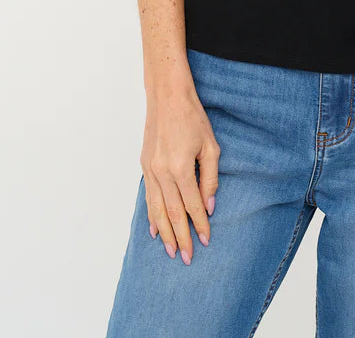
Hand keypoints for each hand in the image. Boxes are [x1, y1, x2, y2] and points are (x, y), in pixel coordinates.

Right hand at [141, 83, 220, 263]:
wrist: (167, 97)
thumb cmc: (193, 117)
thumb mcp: (210, 146)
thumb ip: (210, 177)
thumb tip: (210, 205)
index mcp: (180, 167)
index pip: (192, 205)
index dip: (200, 224)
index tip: (206, 240)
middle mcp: (162, 172)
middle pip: (172, 213)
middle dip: (181, 237)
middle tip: (187, 258)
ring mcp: (150, 170)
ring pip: (157, 209)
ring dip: (165, 232)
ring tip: (171, 251)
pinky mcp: (145, 165)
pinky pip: (148, 197)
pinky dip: (152, 215)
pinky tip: (155, 230)